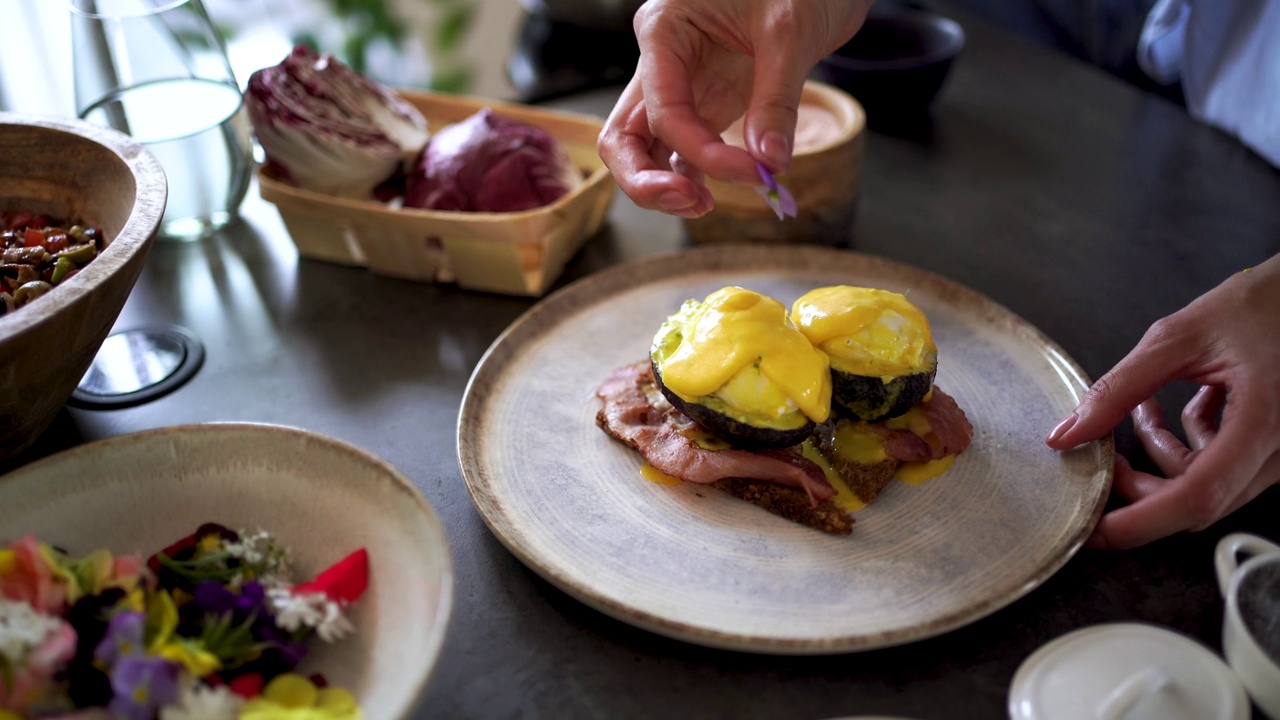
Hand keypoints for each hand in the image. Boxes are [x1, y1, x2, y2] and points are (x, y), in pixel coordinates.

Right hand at [597, 0, 870, 216]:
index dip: (702, 152)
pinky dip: (695, 176)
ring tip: (704, 207)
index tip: (753, 172)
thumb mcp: (790, 32)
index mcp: (664, 29)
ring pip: (643, 151)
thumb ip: (776, 100)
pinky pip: (680, 151)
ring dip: (664, 187)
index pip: (663, 112)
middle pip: (624, 137)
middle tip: (691, 204)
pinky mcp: (702, 104)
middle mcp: (660, 61)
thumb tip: (771, 161)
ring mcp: (678, 87)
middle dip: (647, 181)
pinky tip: (720, 193)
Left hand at [1045, 254, 1279, 548]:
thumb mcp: (1178, 337)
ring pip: (1206, 485)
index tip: (1094, 529)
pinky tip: (1178, 405)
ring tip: (1142, 408)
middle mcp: (1279, 451)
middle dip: (1141, 485)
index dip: (1140, 522)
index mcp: (1263, 423)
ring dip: (1162, 458)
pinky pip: (1223, 467)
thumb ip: (1118, 389)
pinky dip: (1189, 446)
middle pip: (1196, 501)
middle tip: (1105, 452)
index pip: (1196, 498)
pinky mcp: (1274, 447)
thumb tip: (1066, 434)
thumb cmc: (1261, 304)